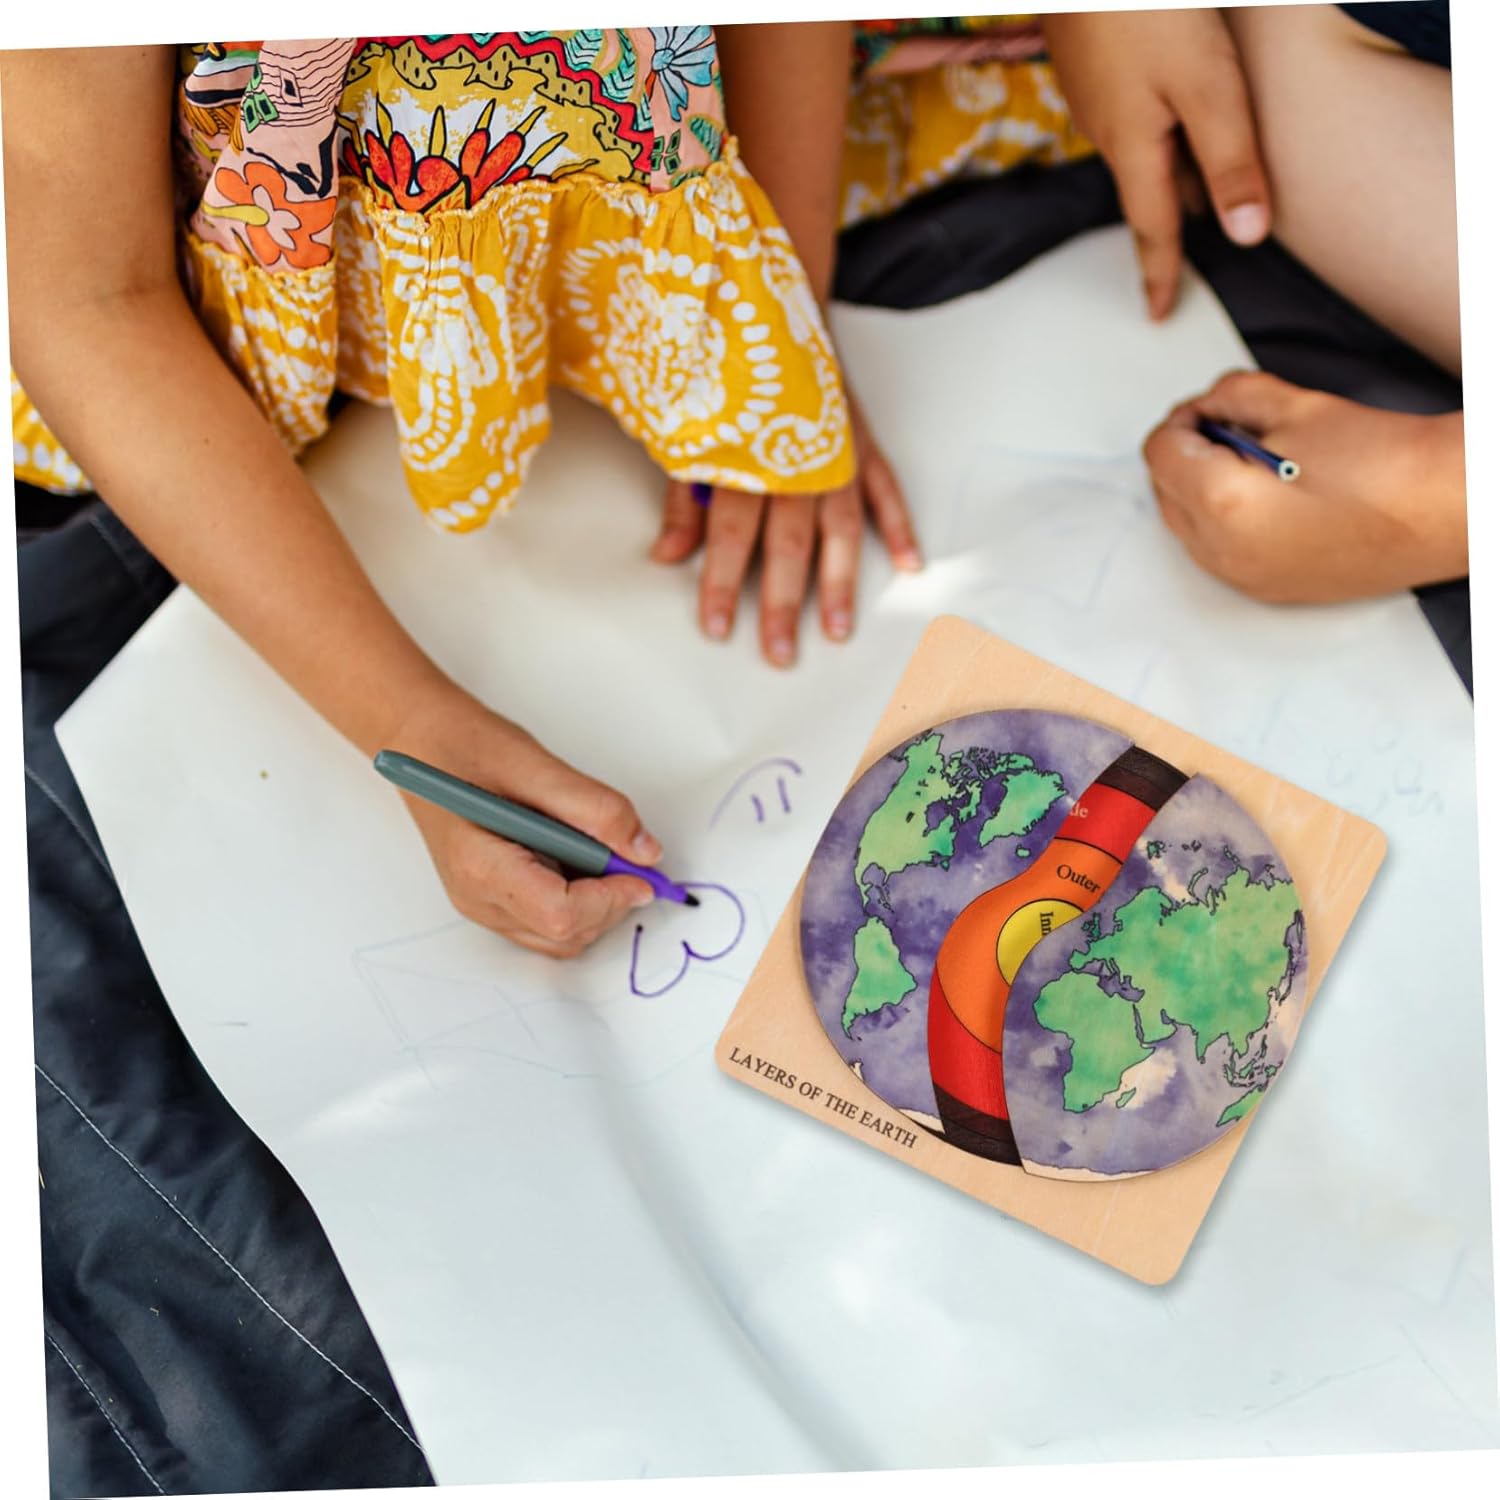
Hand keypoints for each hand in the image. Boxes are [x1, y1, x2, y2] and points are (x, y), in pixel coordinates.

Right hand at [387, 690, 662, 956]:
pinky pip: (546, 920)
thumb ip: (595, 810)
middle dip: (609, 902)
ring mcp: (481, 903)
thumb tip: (645, 851)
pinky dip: (577, 899)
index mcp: (481, 867)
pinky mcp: (490, 898)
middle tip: (626, 853)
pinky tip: (577, 857)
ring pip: (559, 936)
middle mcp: (477, 898)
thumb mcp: (536, 765)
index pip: (562, 914)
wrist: (421, 741)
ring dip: (596, 904)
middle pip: (565, 934)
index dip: (612, 897)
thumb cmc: (465, 746)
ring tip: (598, 849)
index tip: (643, 870)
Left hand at [651, 395, 920, 666]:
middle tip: (779, 653)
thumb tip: (667, 556)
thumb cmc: (727, 377)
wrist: (773, 308)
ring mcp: (836, 452)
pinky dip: (900, 526)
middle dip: (780, 603)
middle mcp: (795, 459)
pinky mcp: (864, 442)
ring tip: (836, 631)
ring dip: (839, 583)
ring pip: (841, 529)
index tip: (715, 628)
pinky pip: (887, 489)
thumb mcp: (691, 429)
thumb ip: (683, 497)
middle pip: (787, 544)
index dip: (719, 582)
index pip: (729, 533)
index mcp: (745, 456)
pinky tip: (911, 564)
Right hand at [1043, 9, 1272, 318]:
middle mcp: (1107, 129)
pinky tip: (1171, 105)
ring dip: (1168, 167)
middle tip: (1191, 248)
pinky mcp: (1092, 60)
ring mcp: (1095, 93)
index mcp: (1134, 148)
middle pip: (1147, 188)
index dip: (1161, 275)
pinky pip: (1130, 112)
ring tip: (1195, 180)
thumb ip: (1230, 160)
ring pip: (1141, 148)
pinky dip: (1156, 127)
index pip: (1153, 230)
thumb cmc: (1148, 10)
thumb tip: (1247, 234)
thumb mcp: (1207, 86)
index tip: (1159, 313)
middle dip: (1170, 219)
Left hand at [1143, 371, 1466, 602]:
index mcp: (1222, 501)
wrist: (1445, 511)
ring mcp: (1243, 577)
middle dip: (1185, 455)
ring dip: (1199, 489)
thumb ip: (1237, 397)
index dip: (1180, 421)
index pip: (1161, 453)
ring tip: (1249, 459)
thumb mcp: (1301, 408)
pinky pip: (1216, 552)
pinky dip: (1222, 521)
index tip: (1204, 408)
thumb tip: (1209, 403)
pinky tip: (1264, 495)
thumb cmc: (1387, 465)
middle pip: (1165, 492)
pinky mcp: (1267, 589)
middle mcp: (1223, 550)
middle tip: (1224, 426)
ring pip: (1186, 526)